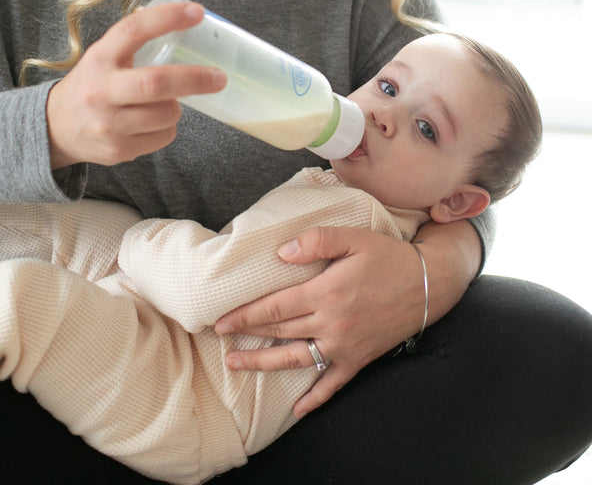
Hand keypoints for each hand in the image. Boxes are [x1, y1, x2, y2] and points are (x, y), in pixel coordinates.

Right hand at [46, 0, 225, 168]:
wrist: (55, 128)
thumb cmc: (92, 85)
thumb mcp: (103, 57)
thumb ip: (135, 45)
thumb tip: (188, 25)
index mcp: (99, 58)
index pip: (134, 31)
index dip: (168, 19)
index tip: (197, 12)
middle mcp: (101, 91)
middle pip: (156, 83)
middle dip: (195, 79)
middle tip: (219, 77)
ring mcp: (108, 124)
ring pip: (167, 115)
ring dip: (176, 108)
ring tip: (165, 104)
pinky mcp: (117, 150)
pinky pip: (163, 137)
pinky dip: (167, 128)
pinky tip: (150, 123)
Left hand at [215, 220, 479, 417]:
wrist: (428, 284)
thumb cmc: (388, 257)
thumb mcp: (353, 238)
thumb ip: (316, 241)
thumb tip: (282, 252)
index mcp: (326, 293)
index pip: (274, 307)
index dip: (245, 315)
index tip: (221, 320)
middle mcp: (331, 323)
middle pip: (279, 333)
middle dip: (247, 337)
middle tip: (220, 341)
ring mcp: (345, 345)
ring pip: (296, 359)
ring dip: (264, 364)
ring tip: (237, 365)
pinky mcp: (359, 359)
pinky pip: (333, 384)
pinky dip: (315, 398)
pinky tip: (298, 410)